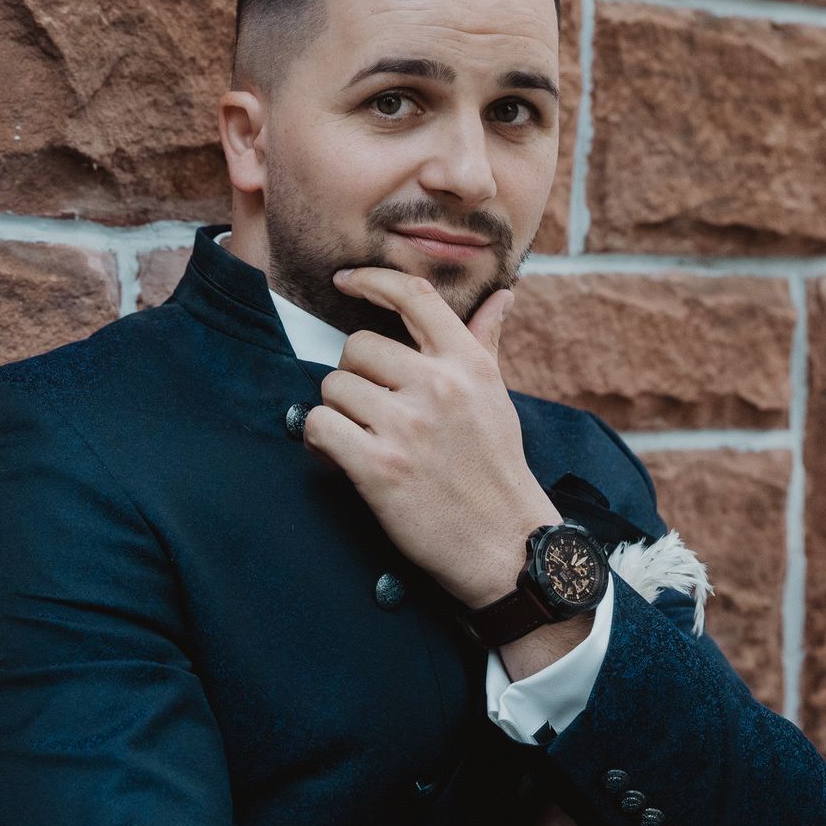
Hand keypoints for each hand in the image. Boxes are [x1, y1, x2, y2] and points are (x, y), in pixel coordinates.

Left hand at [295, 268, 559, 608]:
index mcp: (469, 364)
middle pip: (357, 347)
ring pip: (334, 388)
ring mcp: (408, 426)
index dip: (372, 279)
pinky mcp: (379, 467)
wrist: (506, 546)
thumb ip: (484, 344)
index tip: (345, 280)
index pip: (414, 297)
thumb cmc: (495, 471)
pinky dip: (319, 441)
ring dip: (338, 413)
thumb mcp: (498, 400)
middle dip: (354, 378)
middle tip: (372, 412)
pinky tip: (340, 456)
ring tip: (365, 440)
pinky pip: (319, 427)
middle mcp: (439, 386)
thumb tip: (501, 296)